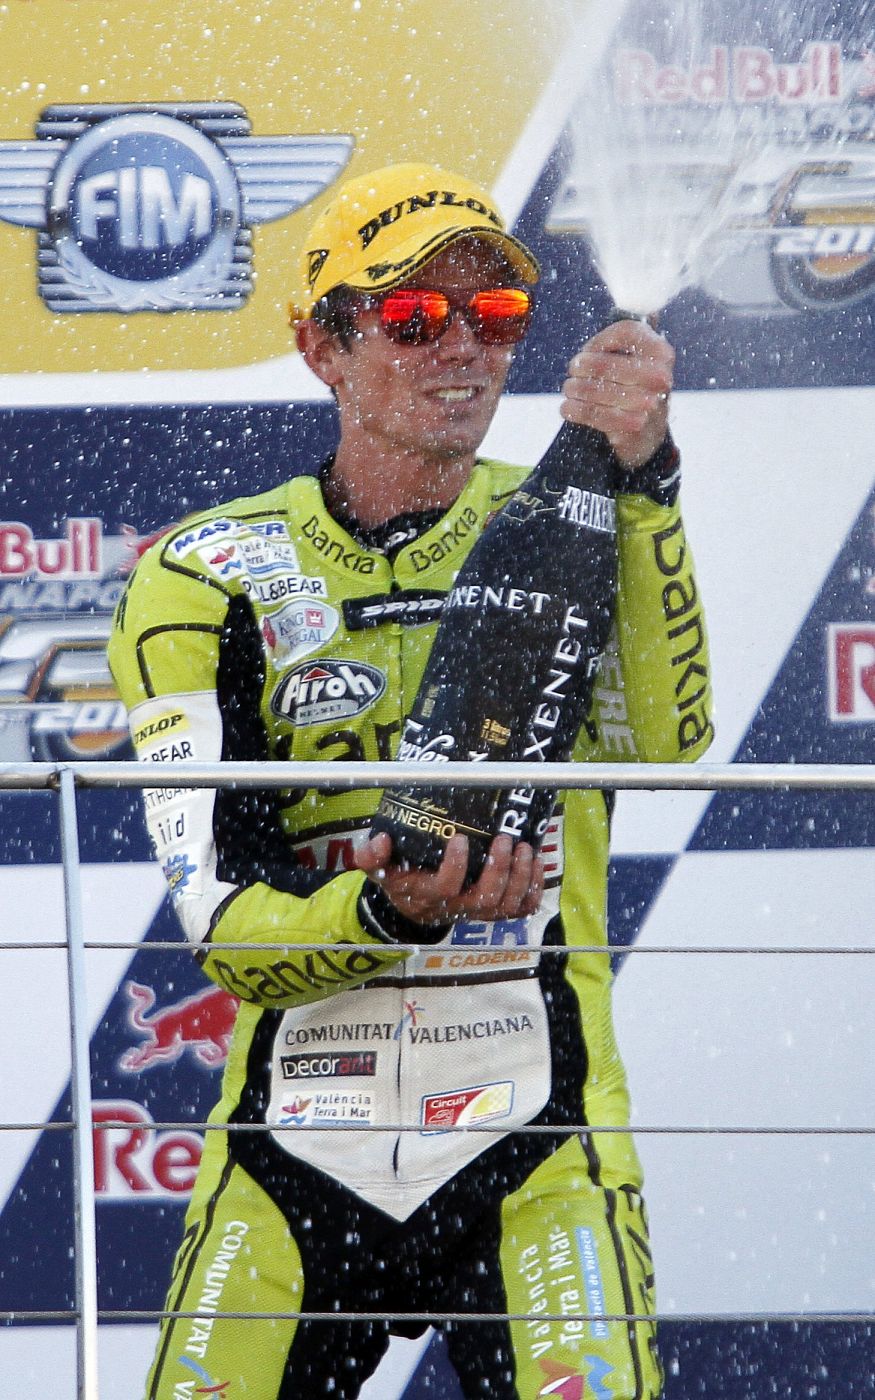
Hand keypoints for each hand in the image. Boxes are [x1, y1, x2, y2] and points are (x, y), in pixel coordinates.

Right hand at [356, 832, 543, 926]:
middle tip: (505, 839)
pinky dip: (534, 887)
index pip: (446, 887)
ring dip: (522, 876)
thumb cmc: (403, 881)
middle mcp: (459, 908)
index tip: (461, 838)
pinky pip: (522, 908)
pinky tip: (538, 862)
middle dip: (500, 869)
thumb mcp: (381, 870)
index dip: (456, 866)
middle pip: (486, 898)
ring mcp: (480, 912)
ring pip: (507, 905)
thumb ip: (372, 856)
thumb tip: (379, 841)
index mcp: (431, 896)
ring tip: (525, 848)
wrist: (417, 908)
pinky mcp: (496, 912)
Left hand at [560, 319, 674, 467]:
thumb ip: (619, 343)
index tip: (589, 348)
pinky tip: (567, 407)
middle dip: (583, 366)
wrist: (649, 433)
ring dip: (576, 388)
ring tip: (570, 388)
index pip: (627, 332)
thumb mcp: (636, 359)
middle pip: (607, 364)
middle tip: (573, 368)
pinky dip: (576, 409)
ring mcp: (649, 404)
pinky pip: (595, 414)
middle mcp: (660, 378)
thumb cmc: (634, 387)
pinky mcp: (633, 427)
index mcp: (662, 353)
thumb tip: (590, 350)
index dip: (602, 338)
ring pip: (598, 390)